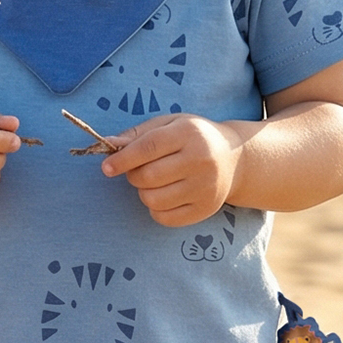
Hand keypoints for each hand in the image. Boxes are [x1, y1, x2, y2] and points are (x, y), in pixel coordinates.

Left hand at [100, 115, 243, 226]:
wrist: (235, 158)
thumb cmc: (194, 138)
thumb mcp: (170, 124)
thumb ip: (138, 134)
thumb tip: (107, 144)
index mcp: (189, 134)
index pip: (148, 148)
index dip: (123, 159)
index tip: (106, 167)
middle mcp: (200, 160)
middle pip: (148, 177)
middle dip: (134, 175)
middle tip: (140, 170)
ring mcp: (205, 187)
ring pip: (153, 199)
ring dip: (144, 192)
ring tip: (155, 182)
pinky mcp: (206, 209)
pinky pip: (164, 218)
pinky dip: (155, 209)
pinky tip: (164, 196)